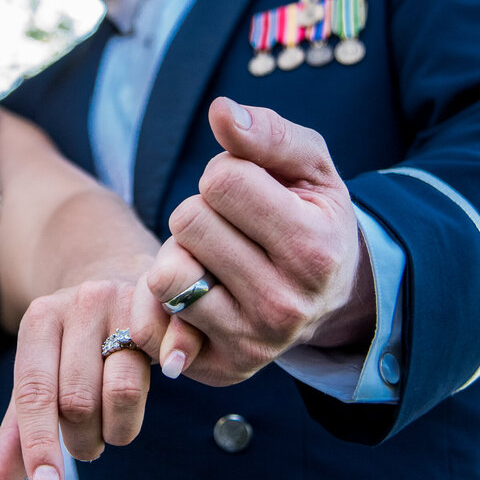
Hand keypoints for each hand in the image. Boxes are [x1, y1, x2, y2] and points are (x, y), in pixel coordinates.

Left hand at [0, 271, 162, 479]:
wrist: (114, 280)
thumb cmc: (70, 346)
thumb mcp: (39, 380)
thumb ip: (17, 433)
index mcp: (39, 319)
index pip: (35, 392)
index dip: (39, 445)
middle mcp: (81, 303)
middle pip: (79, 399)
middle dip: (80, 441)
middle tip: (83, 446)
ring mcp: (125, 302)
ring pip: (124, 391)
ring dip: (116, 431)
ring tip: (109, 430)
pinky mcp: (164, 310)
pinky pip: (165, 368)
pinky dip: (154, 397)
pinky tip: (143, 402)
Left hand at [130, 97, 375, 387]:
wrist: (329, 296)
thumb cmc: (311, 215)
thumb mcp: (309, 167)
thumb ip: (268, 133)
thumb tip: (221, 111)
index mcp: (314, 249)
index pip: (222, 180)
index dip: (227, 173)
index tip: (250, 192)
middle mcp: (285, 305)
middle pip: (188, 221)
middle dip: (201, 211)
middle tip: (232, 228)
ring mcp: (250, 344)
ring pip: (166, 272)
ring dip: (181, 254)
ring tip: (215, 258)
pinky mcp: (215, 368)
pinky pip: (151, 322)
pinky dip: (160, 297)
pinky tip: (195, 290)